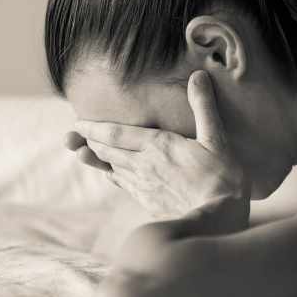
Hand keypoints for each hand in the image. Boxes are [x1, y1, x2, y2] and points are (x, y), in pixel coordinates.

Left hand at [70, 70, 250, 218]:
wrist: (219, 220)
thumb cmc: (221, 178)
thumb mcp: (216, 138)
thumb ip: (203, 107)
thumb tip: (199, 76)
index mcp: (157, 145)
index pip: (114, 133)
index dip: (93, 127)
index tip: (77, 122)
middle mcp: (143, 165)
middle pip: (107, 150)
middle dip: (90, 140)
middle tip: (75, 134)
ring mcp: (143, 186)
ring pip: (112, 168)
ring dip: (97, 158)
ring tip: (84, 151)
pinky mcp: (148, 203)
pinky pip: (124, 185)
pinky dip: (114, 175)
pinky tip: (113, 174)